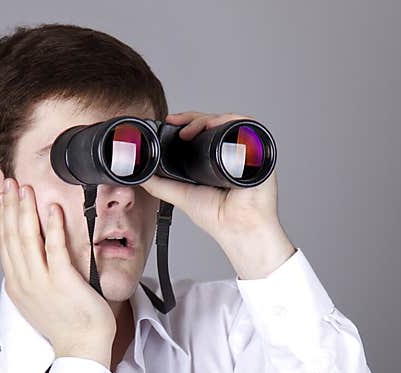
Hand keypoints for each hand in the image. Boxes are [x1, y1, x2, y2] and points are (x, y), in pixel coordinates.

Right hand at [0, 178, 115, 365]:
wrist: (81, 348)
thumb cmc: (67, 325)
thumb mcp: (39, 299)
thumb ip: (32, 276)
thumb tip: (30, 256)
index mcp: (17, 286)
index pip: (4, 244)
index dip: (3, 217)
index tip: (4, 196)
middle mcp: (24, 282)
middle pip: (11, 237)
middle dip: (9, 206)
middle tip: (9, 182)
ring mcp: (42, 283)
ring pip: (27, 239)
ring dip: (25, 210)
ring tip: (25, 188)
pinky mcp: (62, 283)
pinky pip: (54, 249)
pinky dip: (51, 227)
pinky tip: (52, 209)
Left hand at [139, 111, 295, 277]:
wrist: (238, 227)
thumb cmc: (217, 216)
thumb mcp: (180, 196)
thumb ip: (160, 186)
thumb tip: (141, 174)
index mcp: (214, 158)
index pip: (201, 130)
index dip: (186, 122)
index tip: (170, 121)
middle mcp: (230, 151)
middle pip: (212, 122)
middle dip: (191, 118)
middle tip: (175, 123)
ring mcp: (245, 150)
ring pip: (225, 121)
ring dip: (206, 118)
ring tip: (189, 130)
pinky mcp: (259, 151)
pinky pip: (245, 126)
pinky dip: (228, 121)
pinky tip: (212, 125)